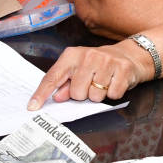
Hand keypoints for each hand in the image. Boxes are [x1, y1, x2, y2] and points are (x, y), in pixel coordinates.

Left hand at [27, 42, 149, 109]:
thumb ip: (66, 83)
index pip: (53, 77)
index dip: (42, 94)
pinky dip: (113, 93)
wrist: (129, 55)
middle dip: (84, 95)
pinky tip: (114, 82)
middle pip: (76, 93)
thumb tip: (56, 97)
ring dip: (99, 95)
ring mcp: (106, 61)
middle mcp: (88, 56)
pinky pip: (112, 95)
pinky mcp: (122, 69)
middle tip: (91, 84)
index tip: (33, 107)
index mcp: (72, 55)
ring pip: (94, 96)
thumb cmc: (99, 64)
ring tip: (104, 83)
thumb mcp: (79, 69)